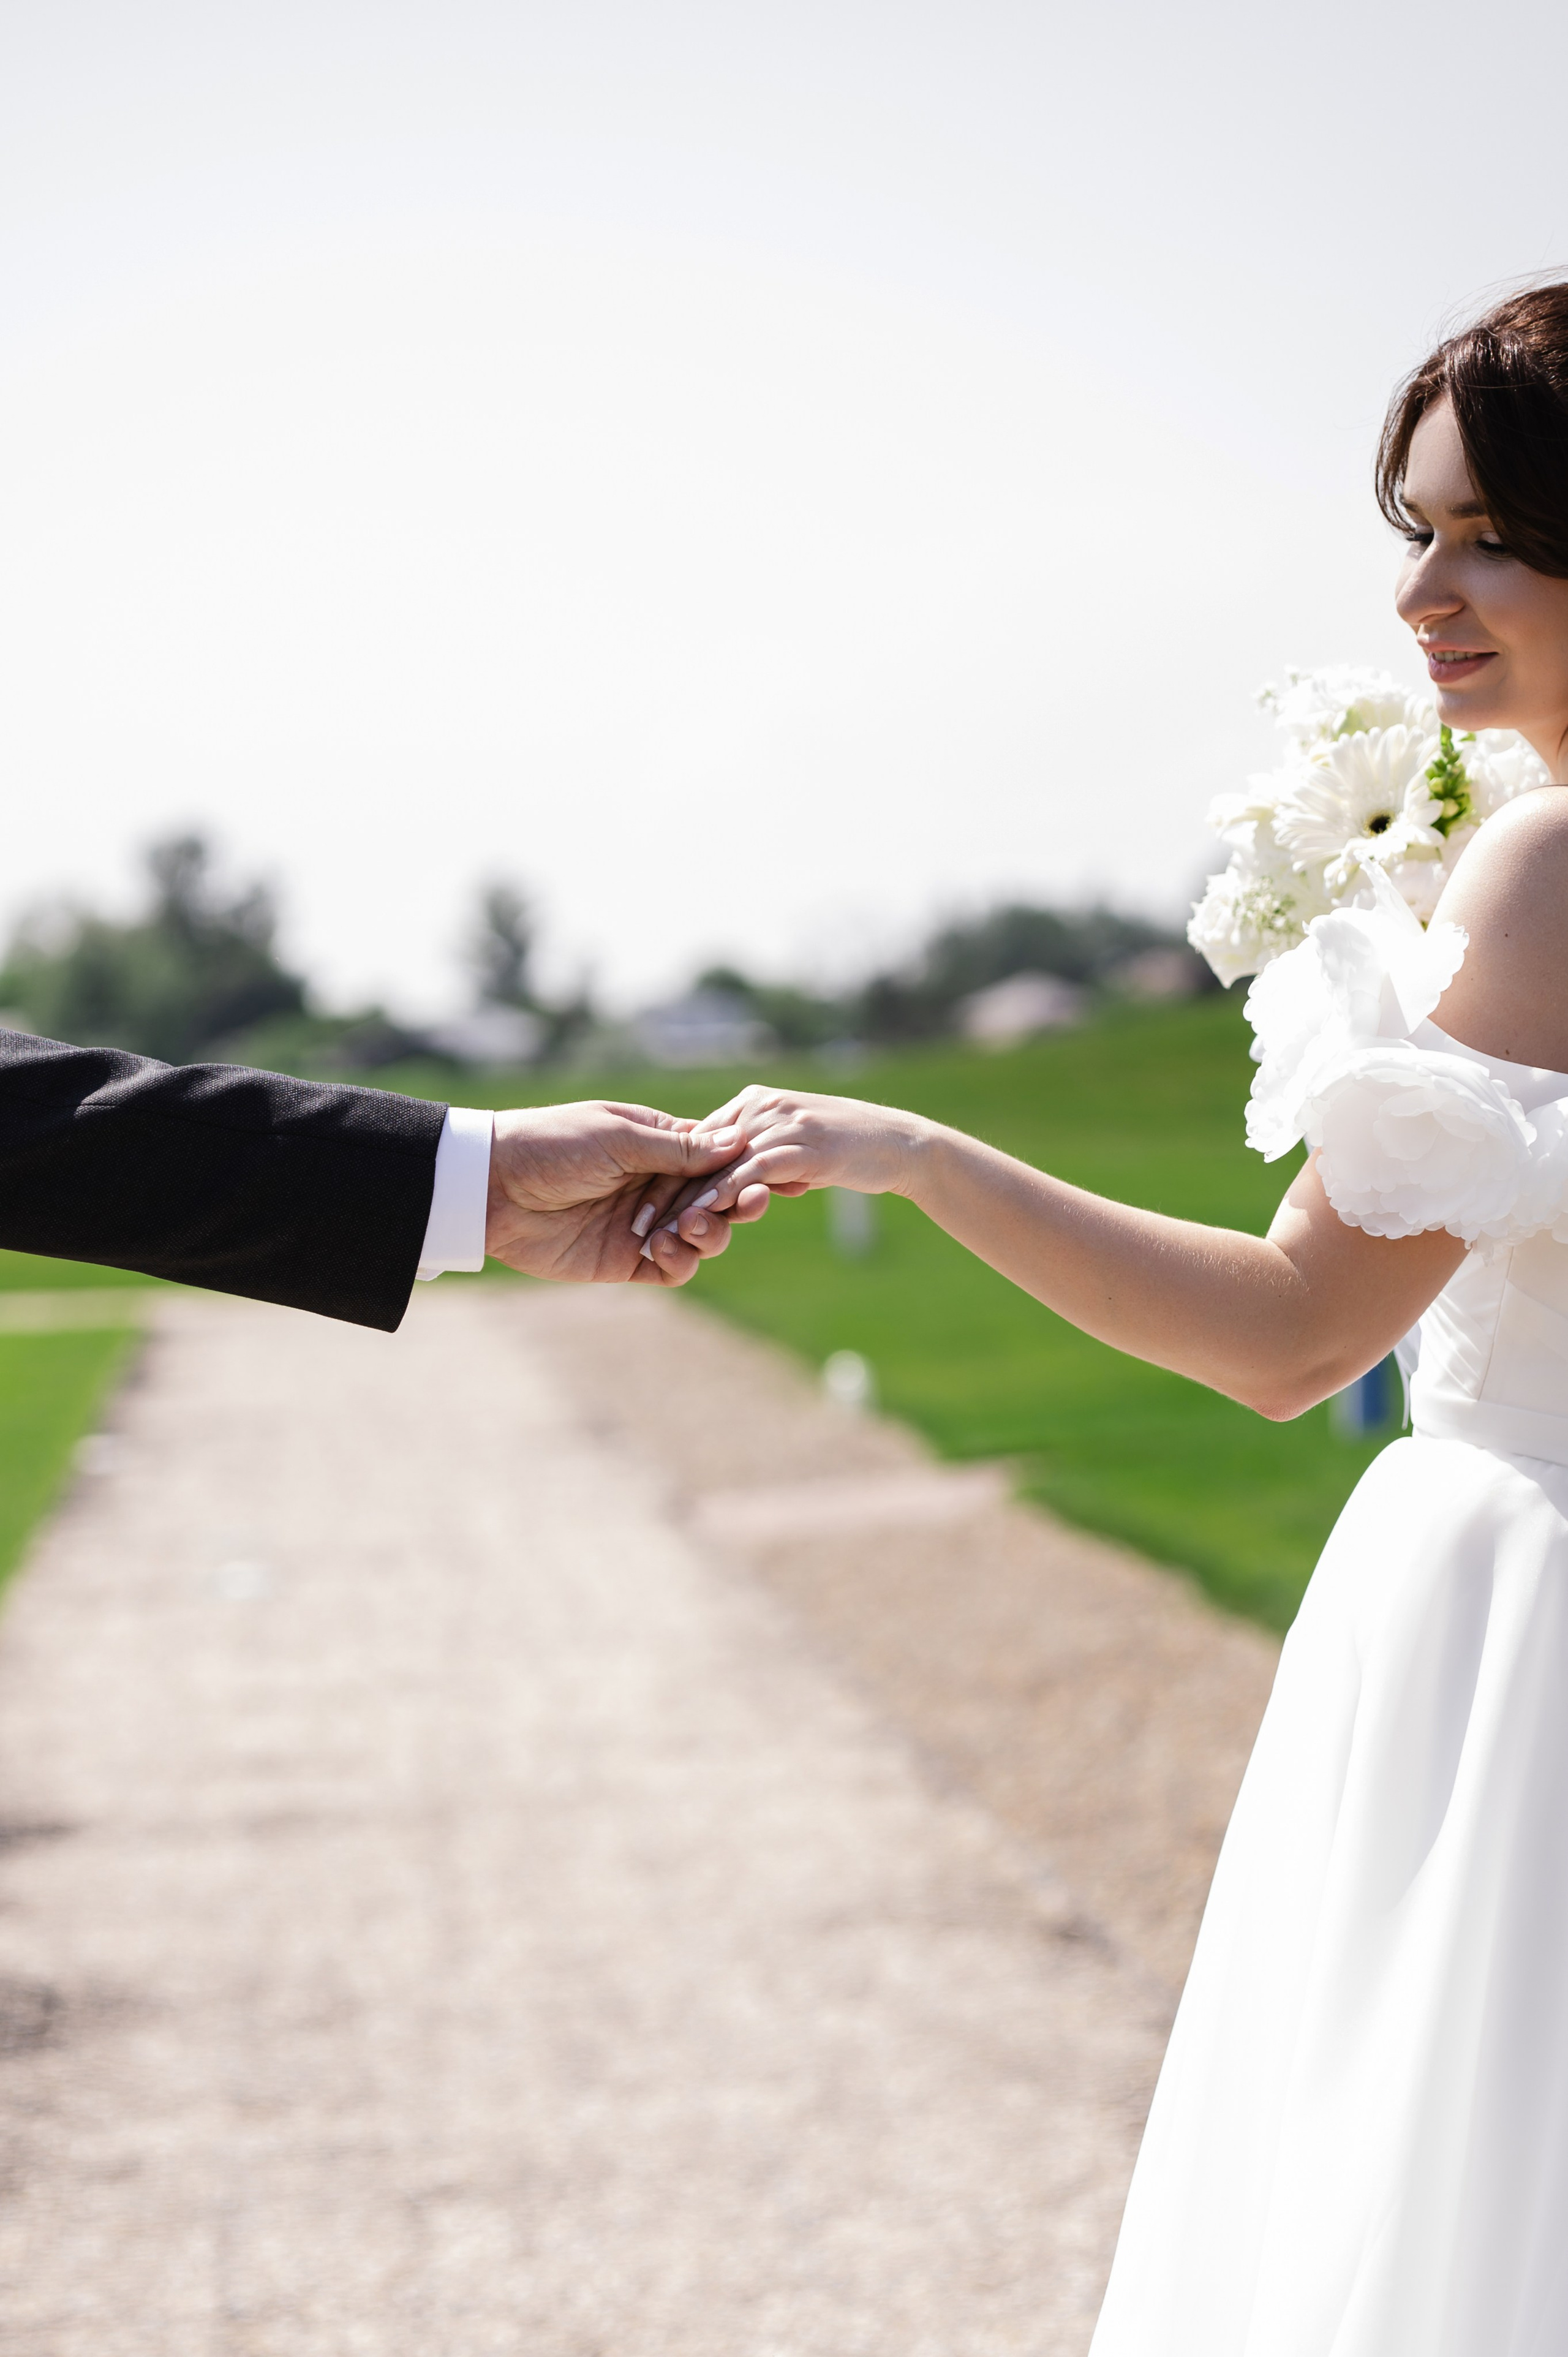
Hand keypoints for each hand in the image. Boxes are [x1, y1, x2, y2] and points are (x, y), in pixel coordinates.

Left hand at [485, 1101, 750, 1284]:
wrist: (493, 1189)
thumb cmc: (551, 1146)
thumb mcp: (618, 1138)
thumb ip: (677, 1148)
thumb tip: (737, 1140)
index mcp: (657, 1145)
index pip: (716, 1159)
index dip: (743, 1170)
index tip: (767, 1177)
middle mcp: (656, 1185)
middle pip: (718, 1201)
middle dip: (735, 1205)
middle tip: (746, 1204)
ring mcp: (644, 1224)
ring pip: (702, 1237)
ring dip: (709, 1234)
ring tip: (691, 1227)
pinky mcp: (626, 1260)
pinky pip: (673, 1268)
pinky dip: (681, 1261)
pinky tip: (663, 1248)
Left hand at [631, 1084, 928, 1248]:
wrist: (903, 1143)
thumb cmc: (851, 1146)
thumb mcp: (793, 1149)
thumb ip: (756, 1156)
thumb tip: (725, 1181)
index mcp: (751, 1103)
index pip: (695, 1141)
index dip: (666, 1177)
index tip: (639, 1209)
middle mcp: (757, 1108)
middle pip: (696, 1154)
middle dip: (663, 1193)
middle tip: (634, 1227)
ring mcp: (777, 1125)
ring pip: (715, 1169)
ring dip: (683, 1206)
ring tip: (656, 1235)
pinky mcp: (796, 1149)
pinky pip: (746, 1178)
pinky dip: (718, 1202)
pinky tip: (697, 1227)